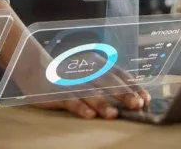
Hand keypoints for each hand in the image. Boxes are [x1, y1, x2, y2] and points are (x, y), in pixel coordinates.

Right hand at [10, 34, 151, 118]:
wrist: (35, 68)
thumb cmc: (69, 74)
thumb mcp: (90, 73)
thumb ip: (108, 81)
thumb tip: (134, 96)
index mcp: (97, 65)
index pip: (119, 74)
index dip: (133, 86)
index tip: (145, 98)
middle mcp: (86, 71)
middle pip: (107, 82)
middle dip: (123, 94)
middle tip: (137, 104)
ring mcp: (71, 82)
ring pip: (89, 92)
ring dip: (102, 103)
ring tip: (114, 115)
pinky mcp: (56, 92)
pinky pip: (69, 100)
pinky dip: (79, 107)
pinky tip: (89, 116)